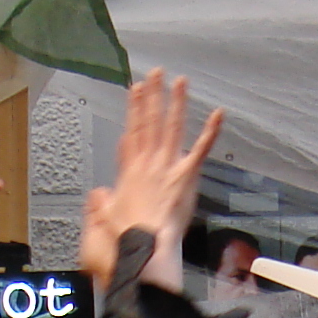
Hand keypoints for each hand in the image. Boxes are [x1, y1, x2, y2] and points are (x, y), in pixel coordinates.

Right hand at [81, 69, 223, 292]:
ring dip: (176, 102)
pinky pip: (200, 150)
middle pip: (149, 122)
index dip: (133, 109)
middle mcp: (148, 162)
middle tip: (155, 73)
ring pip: (171, 127)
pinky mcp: (186, 176)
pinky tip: (218, 114)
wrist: (144, 244)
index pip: (132, 132)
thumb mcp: (107, 217)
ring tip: (179, 81)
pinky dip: (210, 132)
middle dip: (152, 96)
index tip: (134, 89)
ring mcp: (167, 166)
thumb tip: (98, 193)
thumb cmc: (127, 235)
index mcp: (130, 170)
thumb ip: (102, 202)